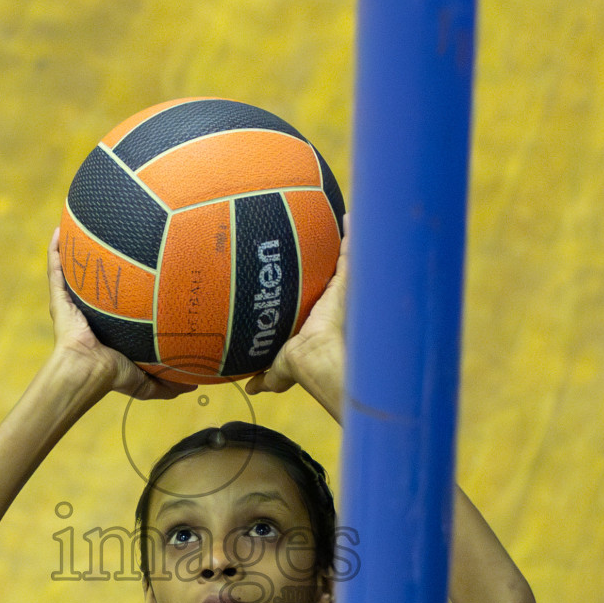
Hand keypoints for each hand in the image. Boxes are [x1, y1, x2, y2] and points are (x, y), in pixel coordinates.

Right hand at [46, 228, 193, 400]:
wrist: (87, 370)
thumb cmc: (112, 376)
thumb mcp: (146, 381)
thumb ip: (168, 383)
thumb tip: (195, 384)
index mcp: (106, 328)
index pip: (115, 305)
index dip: (125, 289)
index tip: (141, 270)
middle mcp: (88, 313)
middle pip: (95, 284)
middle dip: (101, 265)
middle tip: (118, 243)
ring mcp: (72, 304)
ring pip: (73, 272)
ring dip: (75, 252)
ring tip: (85, 227)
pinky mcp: (59, 299)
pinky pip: (56, 269)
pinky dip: (56, 250)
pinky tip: (61, 230)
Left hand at [246, 219, 347, 400]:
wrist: (316, 358)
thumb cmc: (301, 364)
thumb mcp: (280, 369)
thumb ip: (267, 376)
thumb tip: (251, 387)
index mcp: (317, 317)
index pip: (317, 296)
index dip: (315, 285)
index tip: (309, 271)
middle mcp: (331, 302)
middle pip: (333, 276)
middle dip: (332, 258)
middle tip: (327, 237)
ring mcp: (342, 291)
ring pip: (344, 262)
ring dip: (346, 242)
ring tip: (344, 218)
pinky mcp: (347, 283)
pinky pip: (350, 252)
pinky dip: (351, 233)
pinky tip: (349, 215)